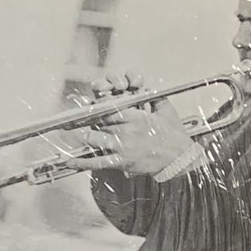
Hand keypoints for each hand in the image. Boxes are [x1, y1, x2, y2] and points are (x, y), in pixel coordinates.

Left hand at [66, 77, 201, 178]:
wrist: (180, 158)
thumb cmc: (174, 135)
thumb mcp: (166, 110)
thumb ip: (154, 97)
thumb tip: (145, 87)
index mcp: (135, 116)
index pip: (108, 109)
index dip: (99, 108)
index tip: (94, 108)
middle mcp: (126, 130)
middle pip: (99, 123)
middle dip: (93, 122)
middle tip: (86, 123)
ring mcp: (122, 147)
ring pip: (94, 139)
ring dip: (89, 137)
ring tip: (87, 136)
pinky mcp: (121, 162)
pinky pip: (97, 162)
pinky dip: (81, 162)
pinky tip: (70, 161)